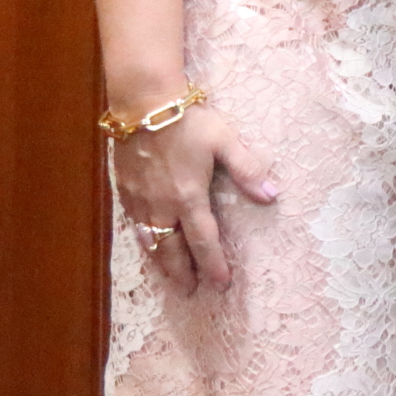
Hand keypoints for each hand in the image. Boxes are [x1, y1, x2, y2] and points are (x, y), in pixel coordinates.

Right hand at [109, 101, 278, 293]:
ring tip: (168, 276)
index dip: (213, 264)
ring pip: (148, 240)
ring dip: (160, 260)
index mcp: (188, 197)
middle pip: (171, 249)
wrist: (142, 104)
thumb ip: (248, 169)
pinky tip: (147, 241)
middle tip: (188, 292)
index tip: (220, 284)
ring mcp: (139, 199)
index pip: (203, 241)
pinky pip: (133, 224)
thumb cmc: (187, 121)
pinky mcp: (124, 189)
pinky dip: (142, 239)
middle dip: (181, 272)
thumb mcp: (225, 141)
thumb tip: (272, 195)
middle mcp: (161, 204)